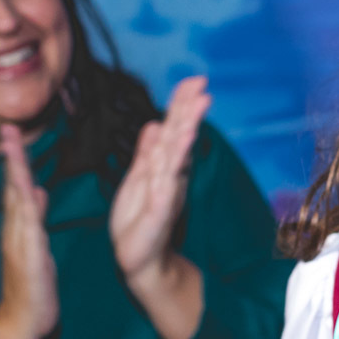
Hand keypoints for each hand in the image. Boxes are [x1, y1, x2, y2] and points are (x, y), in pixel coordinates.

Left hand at [109, 76, 209, 289]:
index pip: (173, 127)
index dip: (182, 104)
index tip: (194, 80)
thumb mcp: (137, 179)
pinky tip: (183, 142)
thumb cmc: (138, 221)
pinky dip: (176, 159)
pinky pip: (169, 178)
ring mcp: (168, 188)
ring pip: (178, 150)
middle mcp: (169, 172)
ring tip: (199, 103)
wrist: (139, 259)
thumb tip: (155, 122)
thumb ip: (147, 151)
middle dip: (189, 107)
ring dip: (189, 126)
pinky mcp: (162, 207)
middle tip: (202, 83)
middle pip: (180, 133)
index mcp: (162, 164)